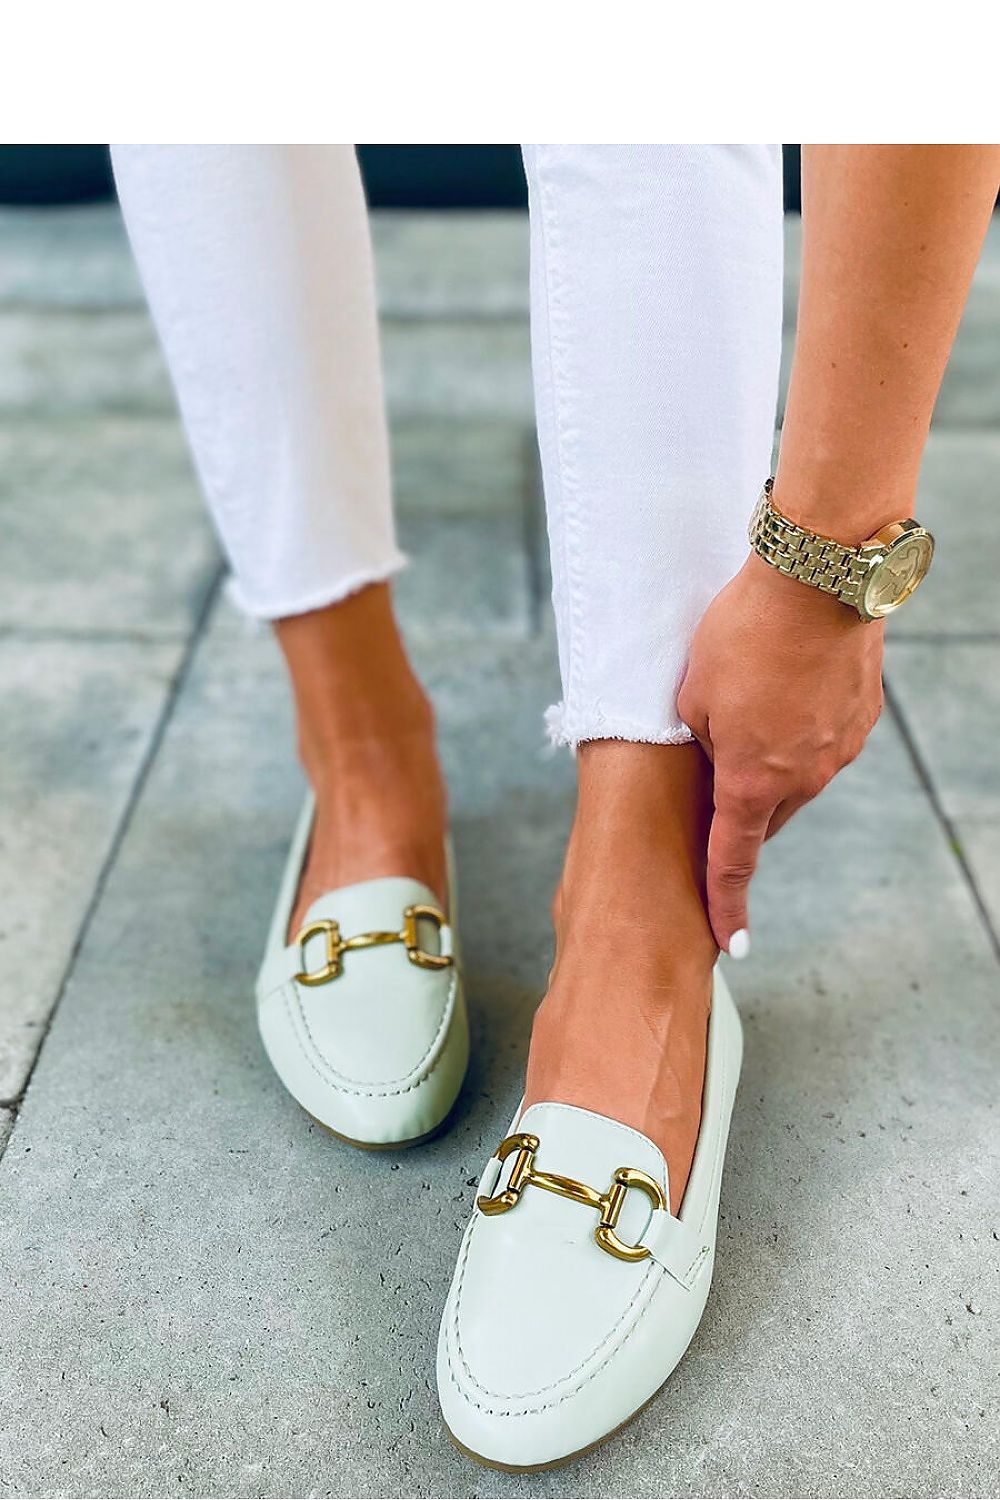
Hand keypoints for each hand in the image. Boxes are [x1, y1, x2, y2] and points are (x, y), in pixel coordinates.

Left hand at [676, 552, 884, 955]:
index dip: (728, 907)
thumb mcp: (693, 694)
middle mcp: (803, 778)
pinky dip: (801, 730)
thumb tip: (719, 757)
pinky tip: (787, 685)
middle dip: (741, 803)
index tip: (732, 944)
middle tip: (718, 759)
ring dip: (771, 759)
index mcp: (751, 783)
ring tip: (754, 700)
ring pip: (796, 778)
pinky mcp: (862, 720)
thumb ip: (701, 742)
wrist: (819, 579)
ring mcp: (839, 751)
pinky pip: (823, 743)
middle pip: (765, 816)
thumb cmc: (742, 633)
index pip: (734, 863)